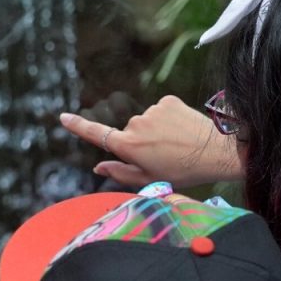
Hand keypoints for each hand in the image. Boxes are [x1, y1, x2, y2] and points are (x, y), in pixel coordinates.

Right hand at [59, 95, 244, 188]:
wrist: (217, 151)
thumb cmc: (184, 171)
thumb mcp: (150, 180)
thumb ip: (121, 173)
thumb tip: (98, 165)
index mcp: (129, 147)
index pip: (97, 135)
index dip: (78, 126)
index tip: (63, 117)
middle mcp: (136, 125)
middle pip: (129, 133)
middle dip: (140, 142)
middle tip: (164, 156)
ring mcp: (151, 110)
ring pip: (146, 121)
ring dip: (157, 130)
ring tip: (178, 144)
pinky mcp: (167, 100)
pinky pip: (161, 110)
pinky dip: (169, 119)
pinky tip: (184, 129)